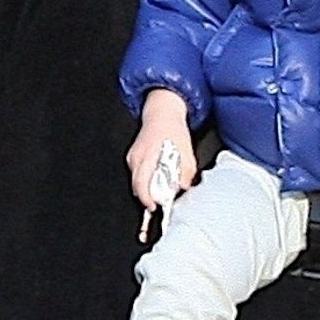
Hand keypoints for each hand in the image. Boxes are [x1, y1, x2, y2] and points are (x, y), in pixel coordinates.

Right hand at [126, 92, 198, 208]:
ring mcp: (133, 156)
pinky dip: (144, 180)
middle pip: (136, 185)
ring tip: (158, 191)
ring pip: (135, 180)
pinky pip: (135, 173)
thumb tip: (184, 186)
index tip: (153, 206)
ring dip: (145, 188)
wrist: (162, 114)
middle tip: (156, 203)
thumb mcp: (186, 150)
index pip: (142, 183)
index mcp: (150, 155)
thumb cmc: (173, 129)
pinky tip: (154, 179)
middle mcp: (138, 157)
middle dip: (146, 197)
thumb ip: (187, 170)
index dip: (147, 198)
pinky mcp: (132, 156)